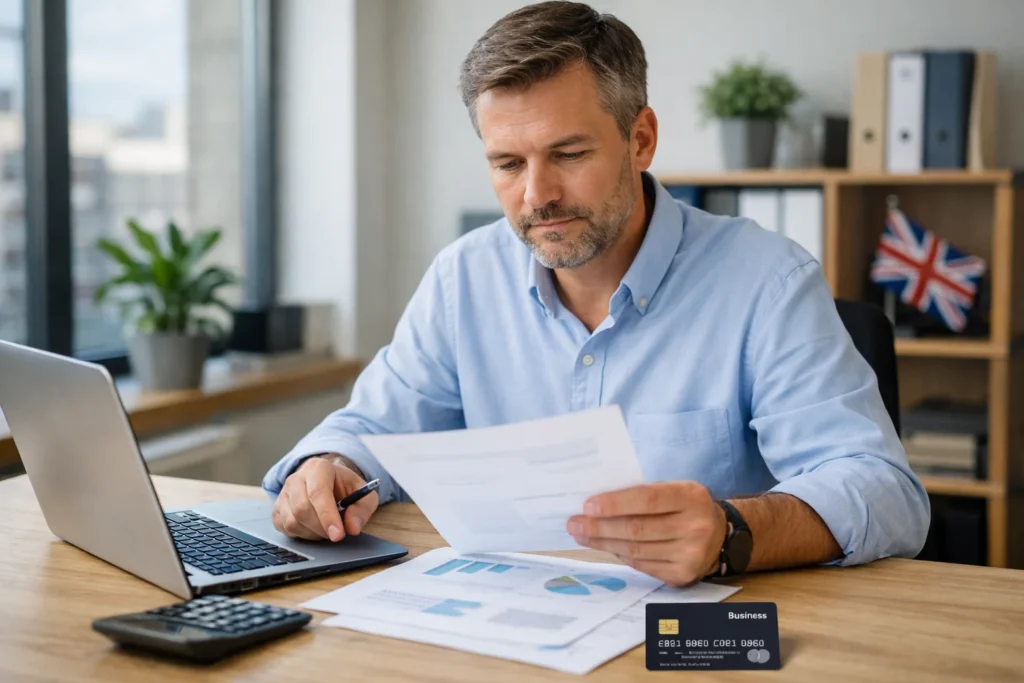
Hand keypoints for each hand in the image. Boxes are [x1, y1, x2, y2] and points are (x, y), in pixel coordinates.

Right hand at [272, 454, 378, 541]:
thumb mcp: (363, 495)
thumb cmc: (345, 488)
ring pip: (292, 521)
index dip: (327, 516)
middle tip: (336, 533)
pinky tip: (313, 529)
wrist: (330, 483)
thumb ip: (362, 509)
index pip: (318, 492)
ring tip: (326, 528)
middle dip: (322, 528)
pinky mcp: (277, 509)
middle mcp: (296, 478)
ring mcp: (283, 494)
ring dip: (312, 533)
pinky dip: (301, 535)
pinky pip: (285, 528)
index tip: (338, 535)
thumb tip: (352, 527)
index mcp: (319, 468)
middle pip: (302, 509)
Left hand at [566, 481, 726, 585]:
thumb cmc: (686, 506)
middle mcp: (694, 527)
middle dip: (600, 526)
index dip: (615, 503)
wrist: (720, 536)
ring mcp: (690, 555)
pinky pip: (642, 565)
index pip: (647, 499)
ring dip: (603, 542)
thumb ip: (644, 493)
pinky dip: (620, 555)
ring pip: (636, 550)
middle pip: (637, 529)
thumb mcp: (675, 489)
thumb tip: (598, 504)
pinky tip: (605, 546)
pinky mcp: (682, 575)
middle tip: (574, 523)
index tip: (587, 506)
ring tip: (581, 535)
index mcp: (691, 497)